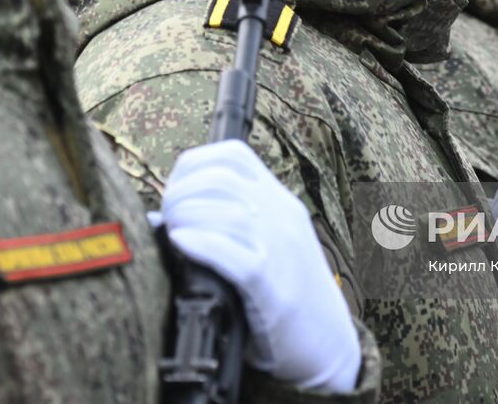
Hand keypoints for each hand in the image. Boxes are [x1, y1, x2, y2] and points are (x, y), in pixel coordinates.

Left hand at [162, 140, 359, 391]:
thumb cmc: (287, 294)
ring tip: (172, 231)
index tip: (173, 190)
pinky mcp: (275, 290)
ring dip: (188, 215)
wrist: (330, 342)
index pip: (234, 156)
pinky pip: (237, 257)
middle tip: (167, 216)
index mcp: (279, 201)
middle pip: (223, 178)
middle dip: (182, 191)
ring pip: (230, 212)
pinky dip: (203, 245)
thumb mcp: (269, 242)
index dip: (193, 165)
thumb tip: (168, 218)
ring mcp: (281, 251)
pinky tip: (180, 243)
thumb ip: (233, 224)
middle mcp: (282, 217)